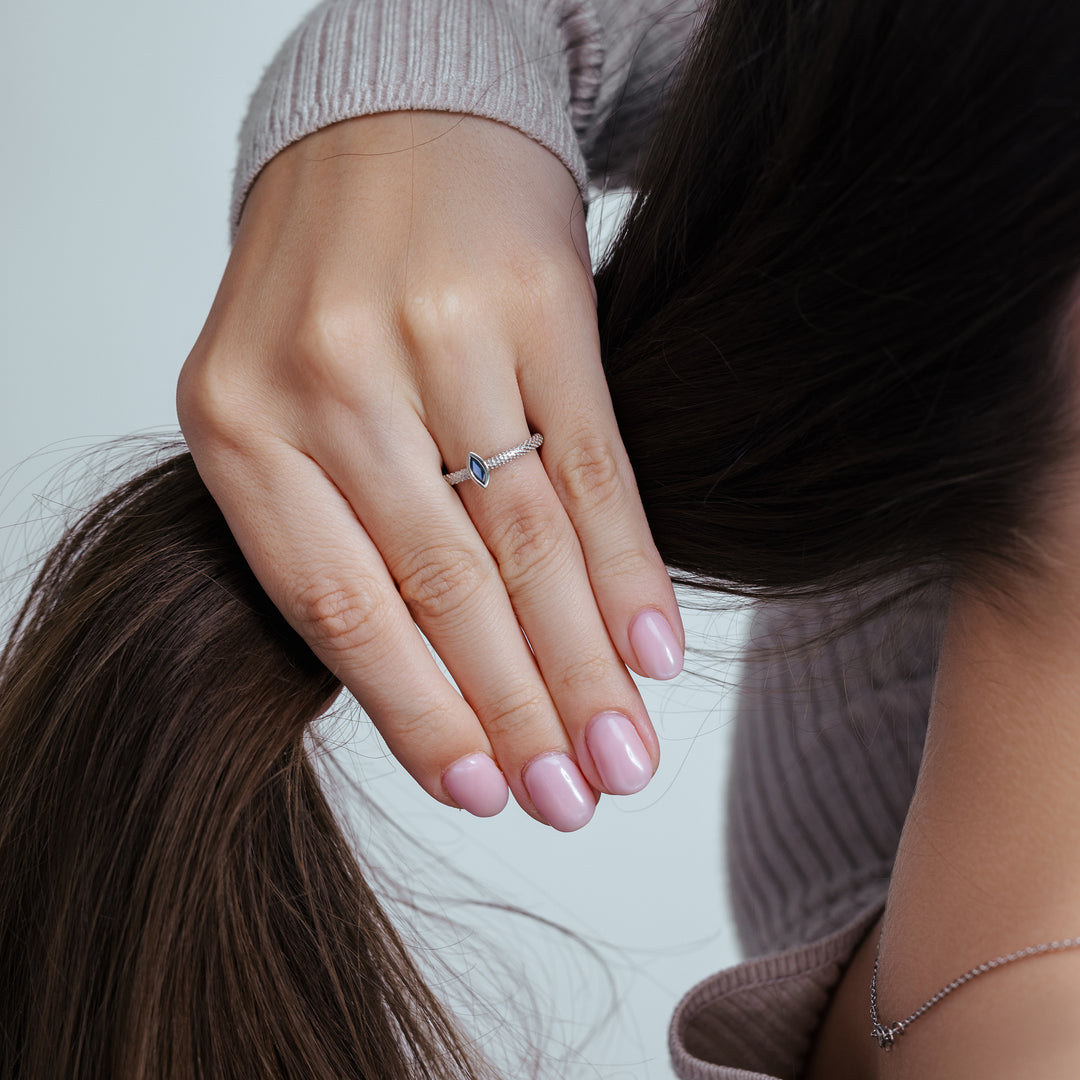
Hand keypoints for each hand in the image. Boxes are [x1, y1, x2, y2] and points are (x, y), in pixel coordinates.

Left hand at [177, 111, 682, 830]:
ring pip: (525, 540)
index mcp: (239, 422)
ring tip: (621, 756)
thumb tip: (435, 685)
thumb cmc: (336, 291)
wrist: (392, 125)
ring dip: (582, 664)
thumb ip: (337, 530)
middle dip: (516, 711)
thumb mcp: (285, 402)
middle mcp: (331, 380)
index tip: (482, 790)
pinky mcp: (539, 302)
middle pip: (444, 587)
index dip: (418, 712)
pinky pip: (593, 464)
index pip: (339, 606)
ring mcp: (439, 336)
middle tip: (572, 799)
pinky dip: (628, 566)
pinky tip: (652, 647)